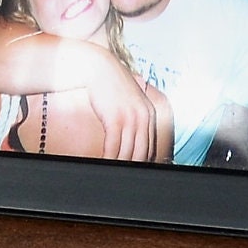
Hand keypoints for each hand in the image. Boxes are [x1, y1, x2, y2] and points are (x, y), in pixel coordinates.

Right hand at [74, 42, 159, 162]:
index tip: (134, 174)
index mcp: (150, 114)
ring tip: (110, 174)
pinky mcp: (115, 119)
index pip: (149, 147)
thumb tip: (131, 138)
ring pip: (127, 153)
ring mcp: (130, 118)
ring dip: (118, 166)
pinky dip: (108, 158)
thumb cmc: (110, 86)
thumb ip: (135, 117)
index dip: (142, 163)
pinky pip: (113, 147)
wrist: (98, 67)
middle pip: (140, 154)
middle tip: (123, 180)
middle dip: (131, 168)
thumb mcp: (130, 101)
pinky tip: (102, 164)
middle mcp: (144, 117)